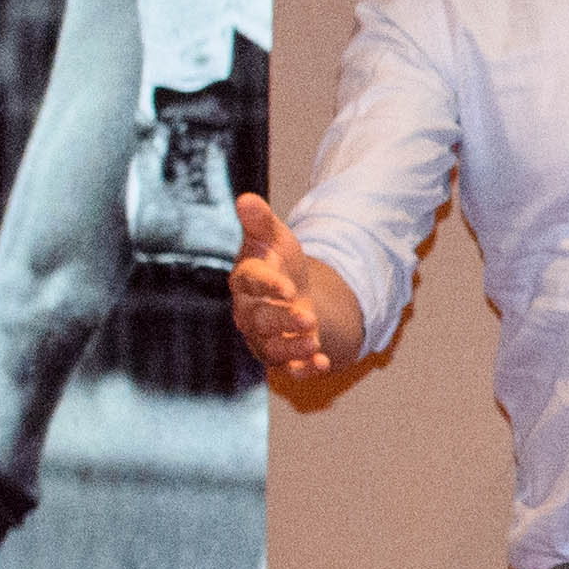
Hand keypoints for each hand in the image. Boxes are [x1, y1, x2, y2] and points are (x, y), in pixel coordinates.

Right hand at [227, 193, 351, 378]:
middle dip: (282, 321)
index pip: (250, 283)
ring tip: (315, 342)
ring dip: (293, 349)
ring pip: (270, 348)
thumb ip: (262, 222)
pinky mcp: (281, 356)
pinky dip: (303, 370)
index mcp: (245, 281)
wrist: (295, 294)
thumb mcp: (276, 239)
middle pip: (259, 320)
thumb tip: (247, 198)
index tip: (289, 287)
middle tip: (307, 318)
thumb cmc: (280, 264)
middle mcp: (248, 312)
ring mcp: (263, 337)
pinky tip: (322, 365)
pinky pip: (287, 369)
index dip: (268, 286)